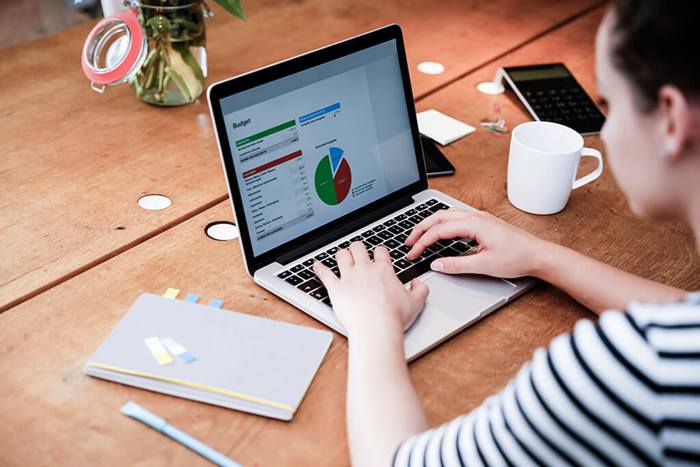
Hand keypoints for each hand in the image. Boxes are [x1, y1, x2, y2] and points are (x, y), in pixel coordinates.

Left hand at [313, 242, 428, 337]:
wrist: (377, 328)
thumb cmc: (395, 317)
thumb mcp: (417, 302)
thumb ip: (420, 289)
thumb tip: (418, 283)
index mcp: (384, 270)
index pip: (380, 251)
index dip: (379, 252)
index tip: (378, 256)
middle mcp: (365, 269)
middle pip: (358, 247)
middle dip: (357, 248)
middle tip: (357, 253)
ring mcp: (348, 277)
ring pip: (341, 255)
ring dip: (341, 255)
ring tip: (341, 257)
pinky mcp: (335, 288)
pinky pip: (324, 273)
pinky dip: (319, 268)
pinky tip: (316, 266)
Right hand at [404, 209, 547, 277]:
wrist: (539, 255)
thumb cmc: (517, 258)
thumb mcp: (484, 265)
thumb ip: (457, 265)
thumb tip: (436, 264)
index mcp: (474, 224)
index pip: (438, 230)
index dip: (422, 242)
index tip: (412, 253)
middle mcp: (475, 216)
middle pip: (438, 217)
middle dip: (420, 229)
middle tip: (407, 243)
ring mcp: (480, 218)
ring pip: (447, 215)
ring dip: (430, 225)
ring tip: (418, 237)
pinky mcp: (484, 223)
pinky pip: (456, 218)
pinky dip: (442, 225)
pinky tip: (440, 234)